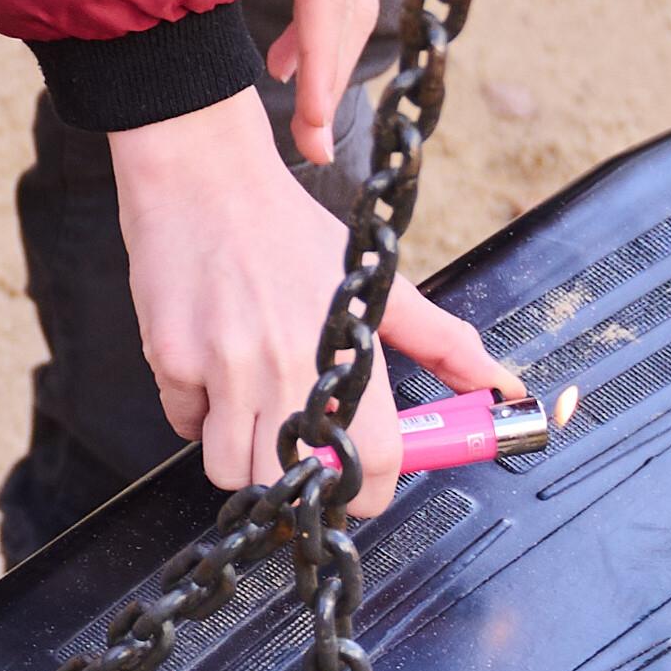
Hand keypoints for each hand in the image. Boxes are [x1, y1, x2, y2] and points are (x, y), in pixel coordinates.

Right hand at [110, 89, 523, 511]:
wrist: (205, 177)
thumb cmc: (289, 229)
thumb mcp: (379, 280)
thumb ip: (443, 342)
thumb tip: (500, 385)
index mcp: (347, 350)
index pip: (371, 462)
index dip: (368, 492)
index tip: (360, 487)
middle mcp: (287, 365)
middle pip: (288, 484)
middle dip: (295, 481)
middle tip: (300, 449)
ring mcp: (223, 367)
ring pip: (226, 469)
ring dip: (240, 451)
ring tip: (254, 402)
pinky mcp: (169, 361)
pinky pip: (184, 426)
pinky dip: (198, 414)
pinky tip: (213, 370)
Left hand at [230, 0, 394, 166]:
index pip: (323, 9)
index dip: (314, 73)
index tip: (308, 127)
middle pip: (349, 24)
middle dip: (328, 88)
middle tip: (312, 150)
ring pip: (353, 9)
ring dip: (325, 60)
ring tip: (296, 106)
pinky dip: (325, 25)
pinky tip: (290, 45)